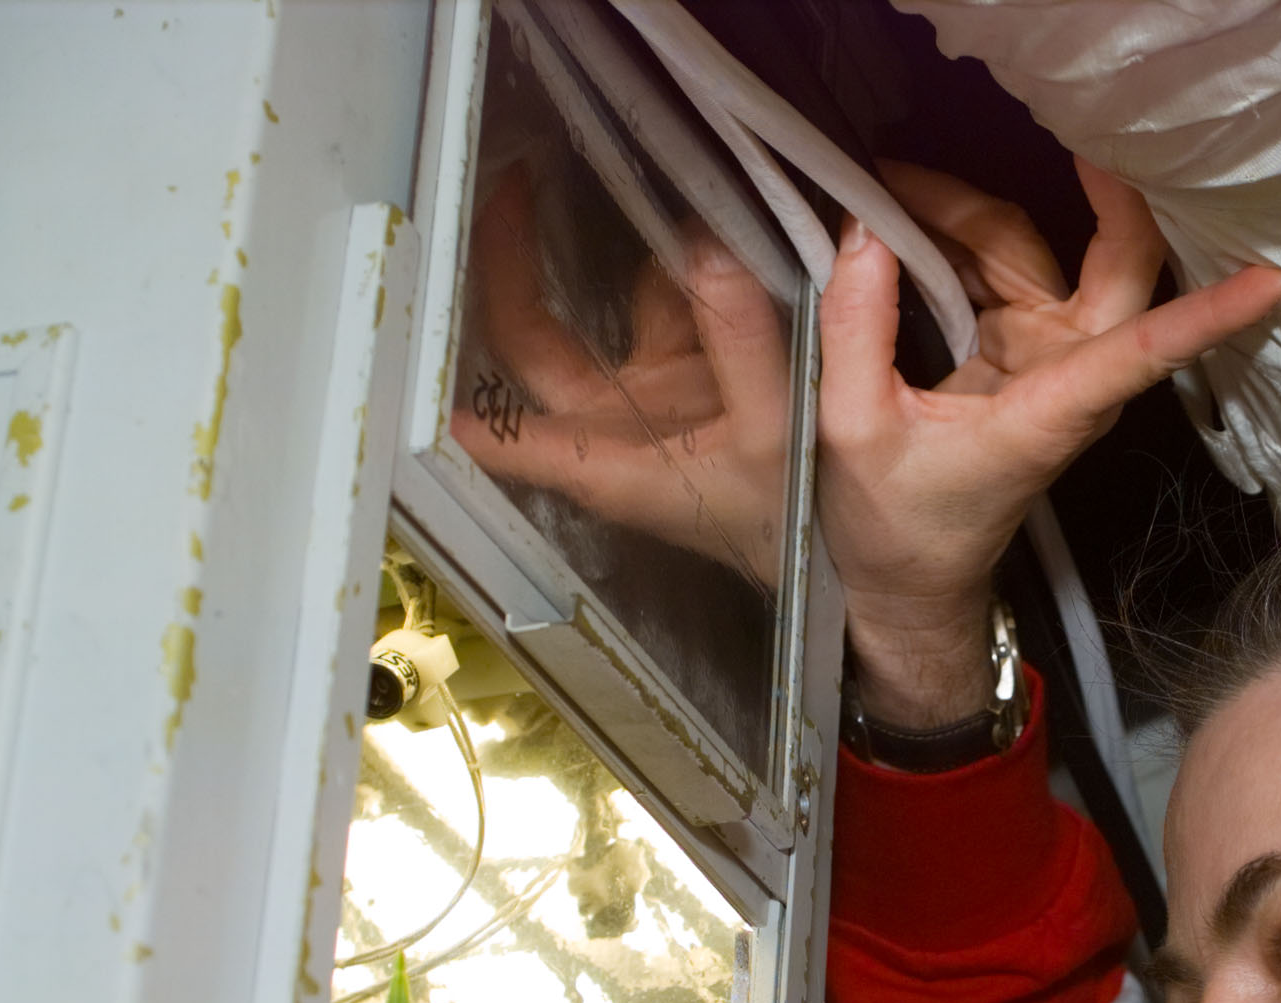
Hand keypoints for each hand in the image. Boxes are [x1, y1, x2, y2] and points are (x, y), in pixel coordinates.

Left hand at [451, 167, 792, 589]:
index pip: (504, 429)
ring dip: (626, 248)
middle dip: (514, 261)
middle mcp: (615, 425)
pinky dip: (694, 260)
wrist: (864, 552)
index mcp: (605, 462)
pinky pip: (681, 299)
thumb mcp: (772, 435)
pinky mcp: (706, 373)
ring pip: (615, 305)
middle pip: (534, 338)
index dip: (456, 394)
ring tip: (632, 172)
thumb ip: (737, 338)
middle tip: (515, 182)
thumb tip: (704, 240)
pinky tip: (713, 218)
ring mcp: (657, 394)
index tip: (415, 337)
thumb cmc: (798, 524)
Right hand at [819, 157, 1280, 724]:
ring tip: (887, 183)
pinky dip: (952, 234)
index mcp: (1051, 410)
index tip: (1279, 279)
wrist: (909, 580)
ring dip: (969, 209)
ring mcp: (1045, 355)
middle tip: (1080, 127)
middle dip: (1105, 194)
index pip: (1146, 349)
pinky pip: (1001, 266)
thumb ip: (856, 330)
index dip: (1211, 312)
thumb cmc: (896, 528)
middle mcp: (1068, 375)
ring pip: (1036, 249)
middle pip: (1115, 267)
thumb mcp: (853, 432)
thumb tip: (864, 232)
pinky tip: (902, 211)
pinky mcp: (1017, 347)